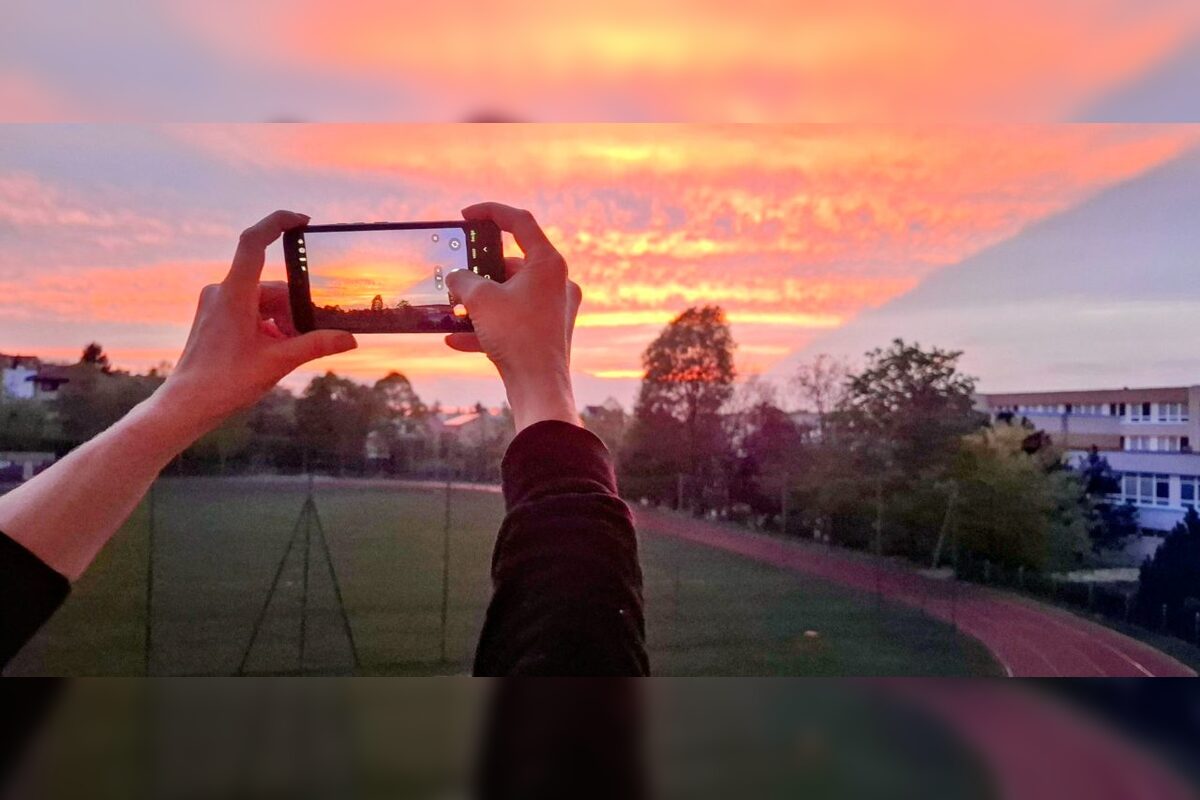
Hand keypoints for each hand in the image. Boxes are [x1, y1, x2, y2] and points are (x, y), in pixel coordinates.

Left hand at [155, 210, 356, 431]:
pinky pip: (251, 311)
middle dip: (295, 310)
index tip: (303, 221)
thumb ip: (316, 345)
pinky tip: (274, 352)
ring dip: (283, 322)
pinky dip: (268, 326)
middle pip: (272, 287)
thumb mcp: (278, 362)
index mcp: (234, 294)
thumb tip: (350, 338)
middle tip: (310, 337)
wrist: (187, 405)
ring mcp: (216, 304)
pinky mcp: (215, 317)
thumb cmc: (226, 383)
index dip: (277, 223)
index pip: (254, 242)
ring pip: (263, 301)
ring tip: (288, 352)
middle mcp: (222, 292)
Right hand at [445, 203, 581, 431]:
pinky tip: (456, 339)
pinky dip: (488, 325)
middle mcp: (558, 282)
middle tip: (457, 275)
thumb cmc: (517, 337)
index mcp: (549, 264)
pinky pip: (513, 321)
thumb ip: (463, 279)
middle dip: (480, 271)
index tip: (466, 215)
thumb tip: (457, 279)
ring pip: (511, 295)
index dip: (491, 212)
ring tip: (454, 309)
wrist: (539, 388)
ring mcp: (556, 309)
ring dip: (480, 302)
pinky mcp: (549, 333)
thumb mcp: (479, 300)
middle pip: (513, 263)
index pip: (520, 222)